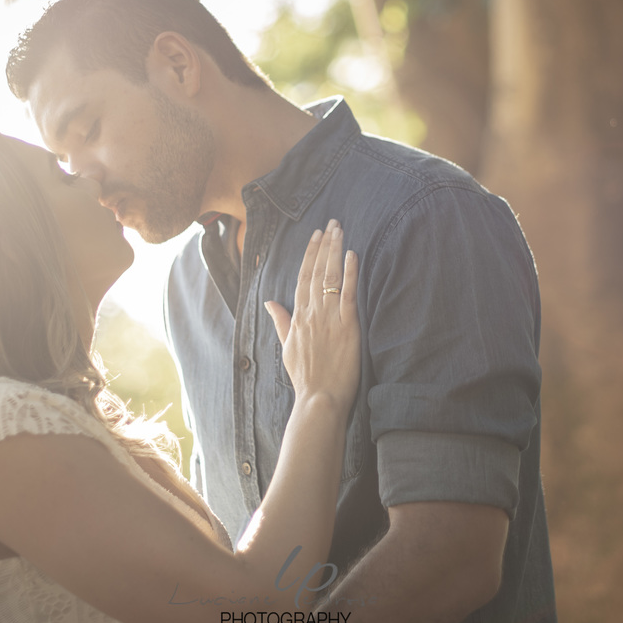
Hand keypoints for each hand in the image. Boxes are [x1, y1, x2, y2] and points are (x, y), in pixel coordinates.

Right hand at [264, 219, 359, 411]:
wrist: (319, 399)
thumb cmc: (305, 377)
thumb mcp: (287, 347)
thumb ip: (280, 321)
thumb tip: (270, 302)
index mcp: (298, 318)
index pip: (303, 278)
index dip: (310, 255)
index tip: (316, 236)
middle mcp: (312, 314)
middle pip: (317, 272)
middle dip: (324, 245)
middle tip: (331, 223)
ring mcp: (329, 319)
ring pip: (331, 278)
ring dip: (335, 252)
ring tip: (340, 231)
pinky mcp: (346, 327)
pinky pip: (348, 295)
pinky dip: (350, 273)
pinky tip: (352, 255)